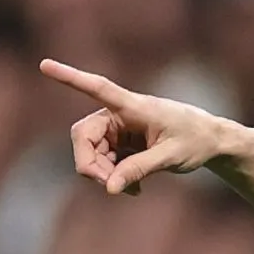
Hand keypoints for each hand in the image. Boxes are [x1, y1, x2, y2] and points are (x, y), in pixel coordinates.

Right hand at [40, 59, 239, 195]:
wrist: (210, 141)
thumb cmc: (195, 140)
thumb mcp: (172, 157)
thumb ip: (140, 170)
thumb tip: (109, 188)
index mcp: (133, 106)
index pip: (97, 88)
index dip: (70, 78)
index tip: (43, 64)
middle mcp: (118, 114)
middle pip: (82, 137)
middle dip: (90, 164)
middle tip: (111, 186)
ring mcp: (116, 129)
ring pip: (90, 154)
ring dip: (104, 175)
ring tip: (134, 189)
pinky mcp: (119, 143)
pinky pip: (102, 163)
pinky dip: (112, 178)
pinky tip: (134, 188)